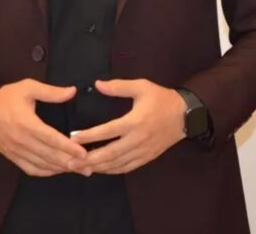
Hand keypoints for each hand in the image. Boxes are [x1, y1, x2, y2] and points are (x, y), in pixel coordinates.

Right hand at [0, 79, 86, 176]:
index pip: (51, 139)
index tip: (83, 153)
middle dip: (69, 162)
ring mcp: (15, 151)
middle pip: (48, 156)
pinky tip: (57, 170)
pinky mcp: (11, 157)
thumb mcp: (28, 87)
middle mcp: (21, 141)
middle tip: (88, 167)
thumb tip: (72, 91)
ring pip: (40, 165)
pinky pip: (29, 169)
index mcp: (26, 124)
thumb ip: (51, 91)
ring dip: (59, 169)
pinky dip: (45, 172)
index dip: (68, 147)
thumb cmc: (7, 97)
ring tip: (78, 170)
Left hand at [68, 79, 185, 174]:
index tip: (72, 138)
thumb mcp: (142, 86)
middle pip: (110, 153)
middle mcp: (138, 139)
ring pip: (117, 164)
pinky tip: (101, 169)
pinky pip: (127, 168)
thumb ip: (119, 86)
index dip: (89, 136)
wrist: (186, 115)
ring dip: (98, 167)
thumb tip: (97, 84)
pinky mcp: (147, 157)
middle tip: (69, 162)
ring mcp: (143, 151)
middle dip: (88, 159)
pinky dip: (112, 171)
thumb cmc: (161, 98)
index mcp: (135, 121)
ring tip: (80, 168)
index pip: (107, 131)